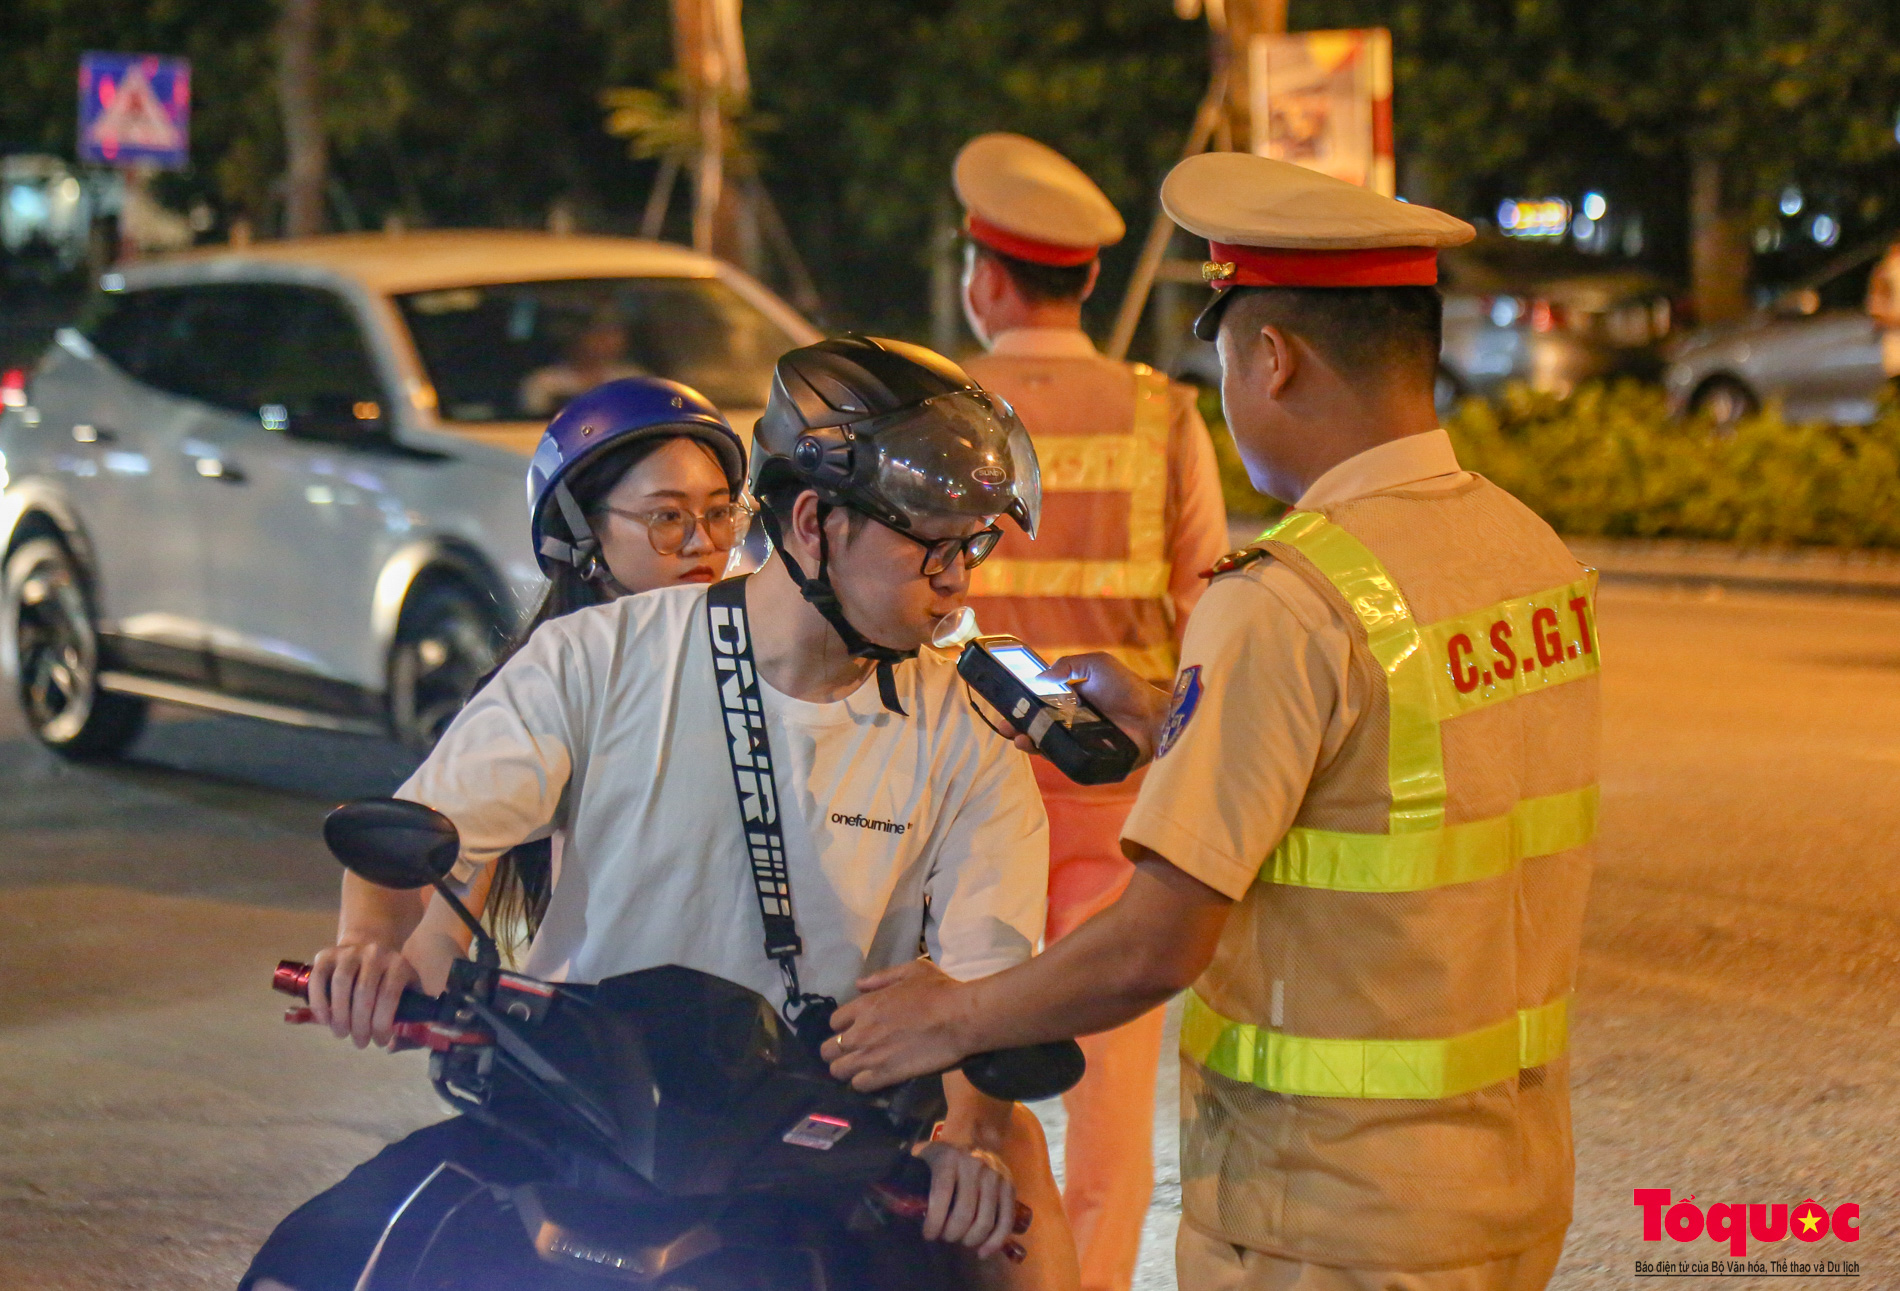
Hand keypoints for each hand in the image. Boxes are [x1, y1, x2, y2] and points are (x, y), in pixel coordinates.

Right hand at [306, 941, 421, 1049]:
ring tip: (342, 1033)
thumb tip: (393, 1046)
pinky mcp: (326, 955)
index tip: (379, 1042)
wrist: (370, 948)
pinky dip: (319, 1002)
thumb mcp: (409, 990)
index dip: (382, 1023)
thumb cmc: (390, 979)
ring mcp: (349, 952)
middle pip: (363, 992)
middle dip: (360, 1024)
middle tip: (360, 1043)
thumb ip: (410, 1015)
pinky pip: (318, 978)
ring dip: (340, 1015)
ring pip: (340, 984)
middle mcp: (374, 954)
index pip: (389, 995)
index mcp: (398, 964)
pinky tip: (324, 1020)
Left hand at [823, 959, 974, 1090]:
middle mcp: (860, 1032)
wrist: (958, 1018)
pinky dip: (863, 1083)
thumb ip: (881, 978)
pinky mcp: (886, 1074)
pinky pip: (860, 1085)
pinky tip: (873, 1079)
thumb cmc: (939, 991)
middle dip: (836, 1051)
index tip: (853, 1029)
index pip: (834, 1022)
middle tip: (851, 1053)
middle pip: (829, 1049)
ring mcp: (871, 1055)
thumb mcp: (911, 971)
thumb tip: (859, 984)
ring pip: (839, 1070)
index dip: (842, 1027)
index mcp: (865, 1006)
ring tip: (859, 1070)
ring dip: (847, 1070)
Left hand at [914, 1141, 1016, 1258]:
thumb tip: (889, 1195)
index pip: (941, 1196)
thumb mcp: (926, 1153)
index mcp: (949, 1159)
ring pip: (985, 1221)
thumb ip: (911, 1170)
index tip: (929, 1235)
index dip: (934, 1222)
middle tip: (945, 1237)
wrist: (977, 1134)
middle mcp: (975, 1167)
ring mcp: (995, 1177)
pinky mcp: (1010, 1187)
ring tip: (961, 1240)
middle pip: (964, 1214)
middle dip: (952, 1234)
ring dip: (970, 1239)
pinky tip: (982, 1252)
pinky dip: (995, 1242)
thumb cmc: (946, 1152)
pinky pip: (1005, 1221)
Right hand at [1017, 652, 1170, 764]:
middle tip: (1005, 725)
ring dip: (1027, 741)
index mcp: (1071, 697)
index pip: (1039, 701)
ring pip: (1046, 743)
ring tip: (1017, 738)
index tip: (1005, 703)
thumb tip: (1040, 675)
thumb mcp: (1097, 664)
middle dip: (1017, 724)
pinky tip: (1036, 747)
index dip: (1021, 703)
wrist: (1154, 717)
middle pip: (1037, 724)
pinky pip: (1062, 757)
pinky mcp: (1085, 757)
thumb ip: (1069, 664)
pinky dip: (1047, 754)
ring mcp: (1078, 740)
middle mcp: (1071, 719)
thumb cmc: (1129, 687)